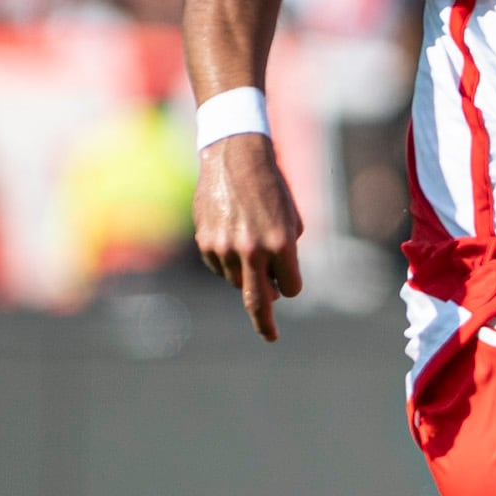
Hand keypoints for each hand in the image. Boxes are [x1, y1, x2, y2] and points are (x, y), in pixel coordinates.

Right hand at [194, 134, 303, 340]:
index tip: (288, 284)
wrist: (235, 158)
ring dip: (247, 275)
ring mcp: (224, 248)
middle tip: (270, 337)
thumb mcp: (291, 220)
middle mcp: (251, 250)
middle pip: (258, 301)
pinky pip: (219, 266)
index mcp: (280, 244)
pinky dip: (229, 261)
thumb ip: (287, 255)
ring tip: (250, 244)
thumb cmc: (271, 189)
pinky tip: (232, 236)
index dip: (290, 285)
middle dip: (265, 323)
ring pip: (238, 281)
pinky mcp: (205, 242)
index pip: (290, 287)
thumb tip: (276, 288)